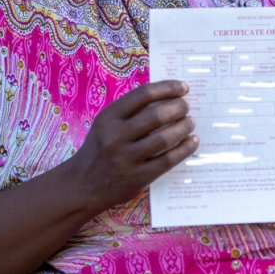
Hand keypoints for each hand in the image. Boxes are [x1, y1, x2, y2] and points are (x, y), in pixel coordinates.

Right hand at [70, 80, 197, 213]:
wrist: (82, 185)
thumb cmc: (100, 149)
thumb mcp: (106, 124)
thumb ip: (131, 111)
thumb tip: (169, 96)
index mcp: (108, 118)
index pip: (144, 94)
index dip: (168, 88)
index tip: (183, 88)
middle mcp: (115, 137)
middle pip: (157, 115)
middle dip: (179, 107)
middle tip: (186, 107)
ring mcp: (126, 159)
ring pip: (165, 138)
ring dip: (184, 126)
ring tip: (190, 122)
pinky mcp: (138, 178)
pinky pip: (168, 160)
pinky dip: (185, 148)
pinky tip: (192, 141)